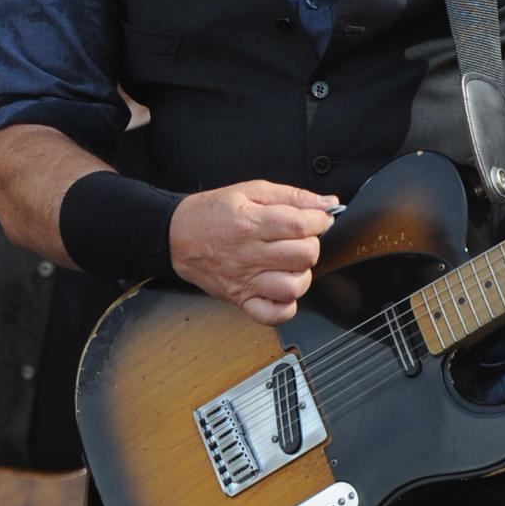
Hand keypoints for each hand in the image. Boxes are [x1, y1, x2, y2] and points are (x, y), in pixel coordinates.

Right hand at [169, 180, 340, 324]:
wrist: (176, 235)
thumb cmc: (212, 213)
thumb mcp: (251, 190)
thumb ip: (292, 196)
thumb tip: (327, 203)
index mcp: (251, 223)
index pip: (301, 226)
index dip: (320, 220)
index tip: (320, 218)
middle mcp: (249, 255)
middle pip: (303, 256)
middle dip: (311, 244)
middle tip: (301, 239)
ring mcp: (244, 281)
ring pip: (293, 287)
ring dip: (302, 274)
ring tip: (292, 263)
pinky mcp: (240, 299)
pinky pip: (273, 315)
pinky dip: (286, 306)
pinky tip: (282, 288)